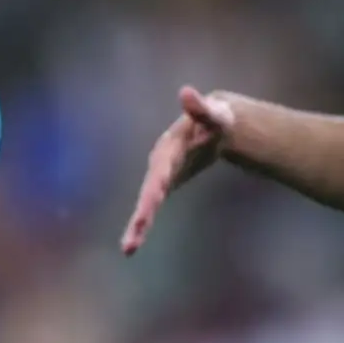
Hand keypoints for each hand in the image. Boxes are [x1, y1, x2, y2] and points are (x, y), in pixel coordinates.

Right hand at [119, 86, 236, 255]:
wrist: (214, 125)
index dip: (153, 193)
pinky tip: (134, 242)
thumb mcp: (214, 113)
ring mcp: (161, 176)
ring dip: (137, 226)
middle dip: (141, 217)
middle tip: (130, 243)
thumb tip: (187, 92)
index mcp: (169, 150)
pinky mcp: (165, 184)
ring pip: (147, 203)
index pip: (160, 175)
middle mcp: (160, 165)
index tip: (147, 211)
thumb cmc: (216, 119)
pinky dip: (142, 223)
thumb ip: (201, 107)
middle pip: (149, 193)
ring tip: (127, 249)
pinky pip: (152, 205)